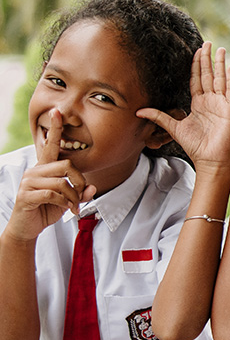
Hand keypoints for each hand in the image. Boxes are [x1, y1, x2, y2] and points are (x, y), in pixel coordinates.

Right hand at [5, 111, 94, 240]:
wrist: (27, 227)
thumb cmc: (47, 209)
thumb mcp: (68, 200)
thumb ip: (80, 192)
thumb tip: (93, 187)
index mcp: (44, 168)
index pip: (50, 145)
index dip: (55, 129)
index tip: (57, 112)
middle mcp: (35, 171)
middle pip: (66, 165)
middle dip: (79, 182)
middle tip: (80, 196)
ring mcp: (28, 182)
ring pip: (62, 182)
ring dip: (73, 197)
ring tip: (73, 206)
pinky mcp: (25, 195)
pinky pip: (53, 194)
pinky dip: (64, 202)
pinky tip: (66, 209)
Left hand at [139, 43, 229, 173]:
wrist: (210, 159)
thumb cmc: (194, 146)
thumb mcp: (174, 128)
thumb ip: (159, 117)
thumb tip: (138, 111)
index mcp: (199, 103)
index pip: (197, 79)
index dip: (197, 65)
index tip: (197, 50)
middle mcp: (211, 100)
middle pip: (209, 75)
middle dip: (209, 59)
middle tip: (209, 43)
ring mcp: (222, 104)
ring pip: (221, 79)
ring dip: (222, 64)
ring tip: (222, 50)